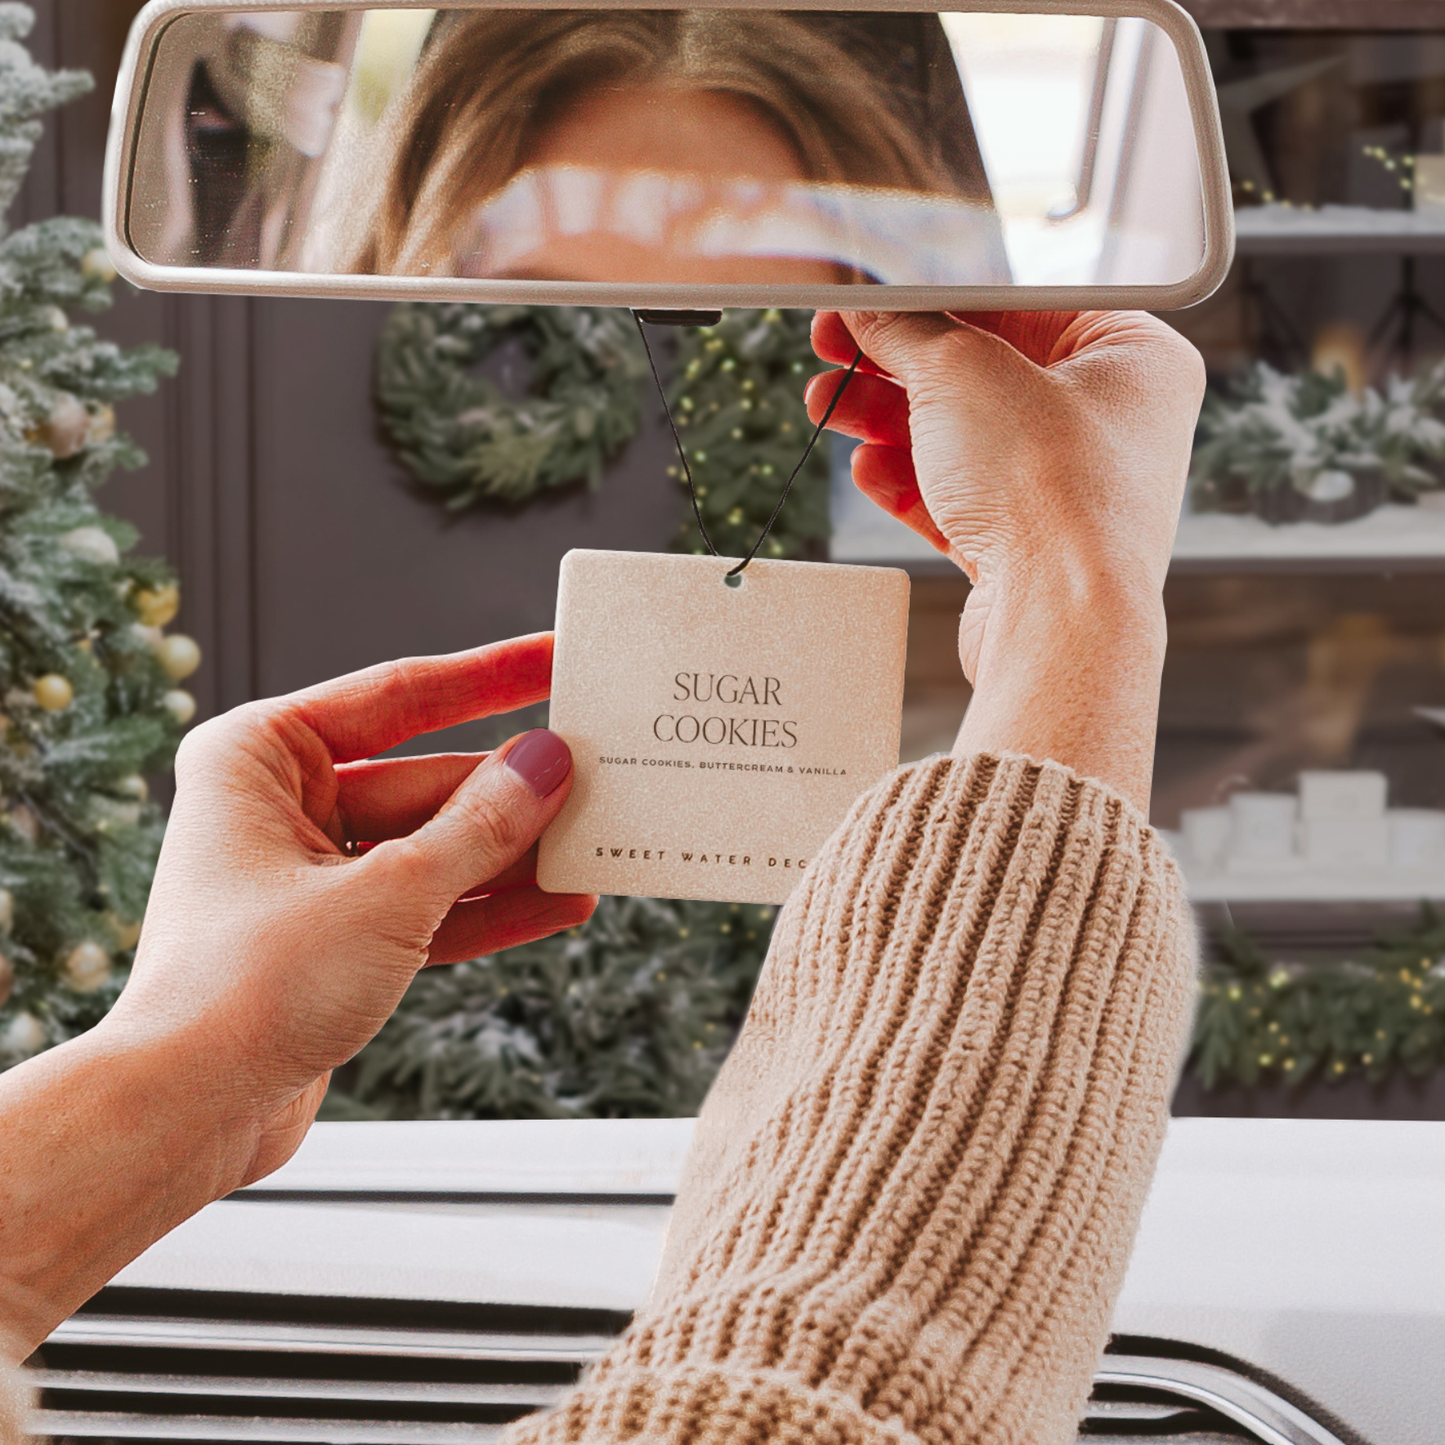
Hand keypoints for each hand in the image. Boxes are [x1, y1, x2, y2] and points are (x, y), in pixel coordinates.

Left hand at [104, 633, 594, 1183]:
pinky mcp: (336, 937)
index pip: (399, 695)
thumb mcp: (389, 894)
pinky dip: (490, 907)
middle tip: (601, 776)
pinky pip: (429, 904)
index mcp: (261, 756)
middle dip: (515, 790)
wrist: (187, 1115)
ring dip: (514, 854)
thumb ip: (480, 826)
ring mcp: (310, 875)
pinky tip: (560, 902)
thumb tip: (548, 763)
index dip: (489, 676)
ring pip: (436, 847)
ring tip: (596, 844)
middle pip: (428, 780)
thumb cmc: (245, 990)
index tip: (555, 655)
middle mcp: (280, 806)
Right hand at [808, 311, 1204, 809]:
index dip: (936, 297)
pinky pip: (961, 498)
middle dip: (896, 365)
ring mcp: (1071, 490)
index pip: (1021, 302)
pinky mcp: (1030, 548)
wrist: (1058, 622)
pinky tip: (867, 469)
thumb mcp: (960, 373)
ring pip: (963, 438)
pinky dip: (910, 481)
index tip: (874, 298)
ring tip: (826, 406)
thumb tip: (866, 305)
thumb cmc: (1049, 490)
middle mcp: (1112, 422)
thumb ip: (905, 330)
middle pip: (983, 372)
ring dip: (887, 421)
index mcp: (1133, 356)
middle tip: (834, 347)